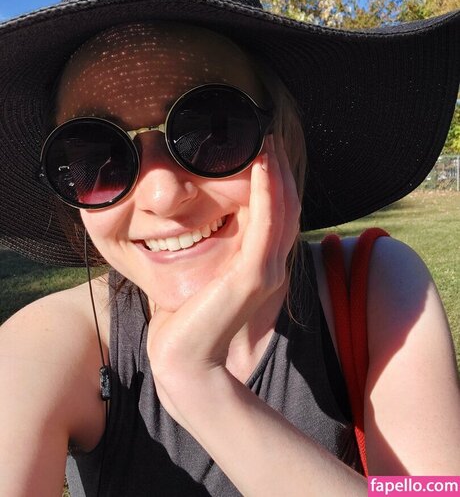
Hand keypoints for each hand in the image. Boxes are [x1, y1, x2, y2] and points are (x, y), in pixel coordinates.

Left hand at [146, 135, 300, 406]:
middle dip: (279, 170)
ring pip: (282, 211)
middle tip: (269, 137)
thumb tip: (194, 231)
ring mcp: (267, 271)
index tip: (263, 152)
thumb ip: (209, 257)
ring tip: (267, 143)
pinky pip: (267, 224)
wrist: (184, 360)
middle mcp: (271, 266)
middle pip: (285, 208)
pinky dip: (267, 193)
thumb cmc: (186, 321)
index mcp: (261, 267)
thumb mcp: (201, 279)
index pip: (276, 216)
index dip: (274, 183)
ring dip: (276, 174)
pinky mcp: (255, 276)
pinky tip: (261, 166)